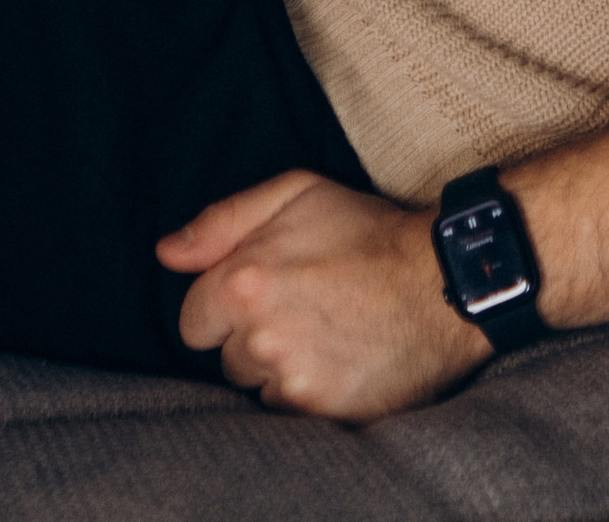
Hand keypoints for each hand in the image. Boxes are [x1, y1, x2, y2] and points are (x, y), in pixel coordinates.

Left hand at [159, 172, 485, 418]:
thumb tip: (165, 253)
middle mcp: (262, 336)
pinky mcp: (324, 412)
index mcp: (245, 280)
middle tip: (304, 306)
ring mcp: (293, 379)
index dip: (225, 304)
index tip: (262, 291)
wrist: (442, 281)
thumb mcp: (297, 194)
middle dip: (254, 335)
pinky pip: (290, 413)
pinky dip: (309, 392)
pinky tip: (339, 360)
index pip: (192, 321)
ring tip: (325, 332)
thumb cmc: (368, 231)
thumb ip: (222, 221)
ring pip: (257, 387)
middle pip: (226, 357)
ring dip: (280, 367)